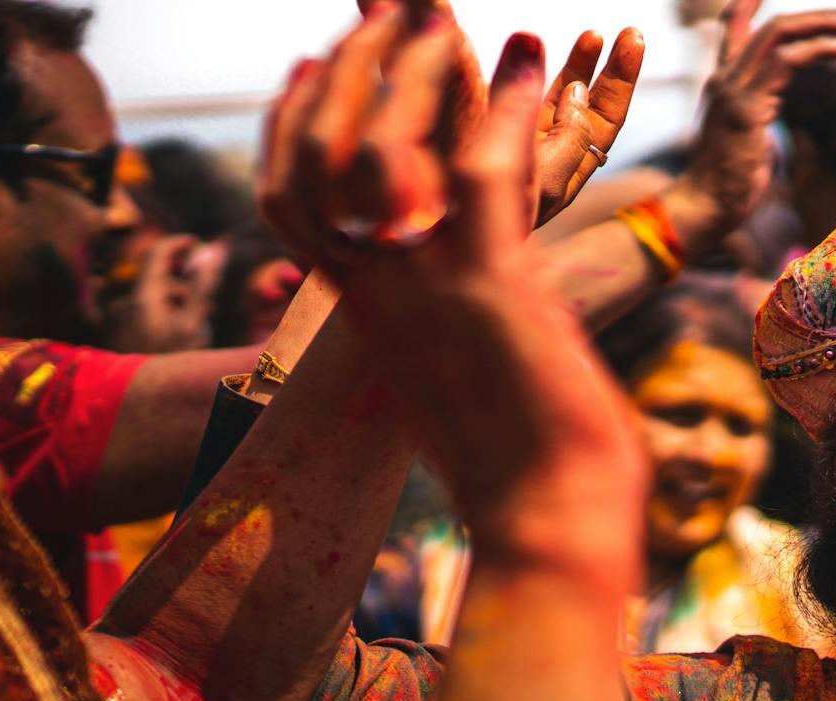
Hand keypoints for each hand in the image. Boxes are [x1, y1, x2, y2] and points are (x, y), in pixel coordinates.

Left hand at [105, 234, 226, 352]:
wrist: (137, 403)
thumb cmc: (170, 364)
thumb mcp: (193, 325)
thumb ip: (202, 286)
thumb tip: (214, 251)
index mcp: (143, 296)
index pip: (158, 253)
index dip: (178, 243)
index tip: (196, 242)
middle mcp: (123, 303)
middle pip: (156, 279)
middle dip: (182, 283)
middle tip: (207, 300)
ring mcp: (115, 320)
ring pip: (148, 300)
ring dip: (171, 304)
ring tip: (192, 326)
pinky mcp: (112, 335)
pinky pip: (136, 315)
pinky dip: (156, 315)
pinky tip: (168, 331)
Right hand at [258, 7, 644, 566]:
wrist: (548, 516)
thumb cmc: (514, 455)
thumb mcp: (452, 369)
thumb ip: (430, 313)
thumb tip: (438, 281)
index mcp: (360, 311)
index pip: (287, 198)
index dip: (291, 122)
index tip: (314, 62)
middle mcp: (377, 294)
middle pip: (319, 156)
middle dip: (346, 69)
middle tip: (388, 13)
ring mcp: (428, 288)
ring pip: (382, 148)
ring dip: (414, 71)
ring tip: (453, 26)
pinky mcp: (494, 287)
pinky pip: (483, 169)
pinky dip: (507, 104)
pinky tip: (535, 63)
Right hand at [666, 0, 835, 246]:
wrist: (704, 209)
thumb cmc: (728, 186)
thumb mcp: (748, 142)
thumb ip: (760, 118)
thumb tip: (774, 124)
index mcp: (725, 84)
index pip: (735, 27)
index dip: (753, 2)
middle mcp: (726, 79)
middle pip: (770, 25)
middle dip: (818, 16)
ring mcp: (734, 90)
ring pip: (780, 34)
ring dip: (826, 25)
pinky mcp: (747, 107)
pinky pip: (787, 62)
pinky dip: (820, 50)